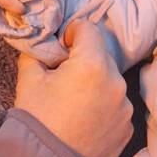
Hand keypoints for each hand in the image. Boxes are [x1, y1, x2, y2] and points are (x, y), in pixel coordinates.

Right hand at [14, 21, 132, 156]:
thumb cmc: (37, 121)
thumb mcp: (29, 79)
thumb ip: (38, 51)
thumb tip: (45, 42)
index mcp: (92, 64)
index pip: (88, 29)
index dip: (72, 33)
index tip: (63, 46)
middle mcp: (115, 82)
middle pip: (101, 55)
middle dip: (84, 60)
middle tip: (63, 77)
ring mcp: (124, 107)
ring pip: (110, 81)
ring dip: (95, 83)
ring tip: (74, 102)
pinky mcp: (127, 127)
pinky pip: (116, 104)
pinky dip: (103, 105)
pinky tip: (84, 118)